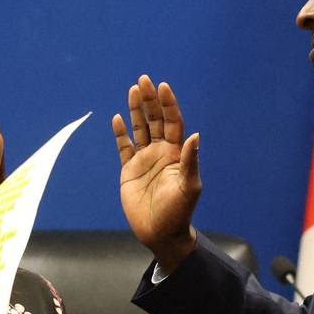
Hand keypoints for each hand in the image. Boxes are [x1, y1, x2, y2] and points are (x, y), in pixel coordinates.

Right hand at [112, 75, 199, 272]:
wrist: (160, 233)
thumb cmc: (178, 212)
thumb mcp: (189, 187)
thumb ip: (190, 161)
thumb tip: (195, 135)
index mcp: (177, 153)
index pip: (173, 122)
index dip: (168, 105)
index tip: (163, 87)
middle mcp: (161, 152)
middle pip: (154, 120)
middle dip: (150, 100)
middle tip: (144, 80)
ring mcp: (144, 160)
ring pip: (139, 129)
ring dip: (136, 110)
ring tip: (132, 90)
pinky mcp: (129, 170)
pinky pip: (123, 147)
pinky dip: (120, 133)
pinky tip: (117, 118)